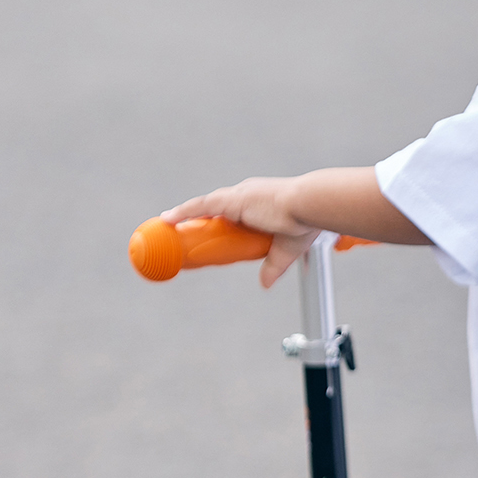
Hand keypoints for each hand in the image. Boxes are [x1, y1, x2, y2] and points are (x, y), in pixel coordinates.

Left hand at [163, 178, 315, 287]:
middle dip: (197, 219)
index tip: (204, 232)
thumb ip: (274, 266)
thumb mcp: (287, 250)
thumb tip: (265, 284)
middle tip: (181, 233)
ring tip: (167, 225)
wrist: (310, 207)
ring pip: (203, 206)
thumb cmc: (306, 222)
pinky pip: (200, 206)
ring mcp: (238, 196)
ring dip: (184, 215)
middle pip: (213, 207)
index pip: (230, 212)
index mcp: (258, 201)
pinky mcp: (233, 200)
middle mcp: (245, 193)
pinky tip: (167, 218)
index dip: (215, 221)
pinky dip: (183, 212)